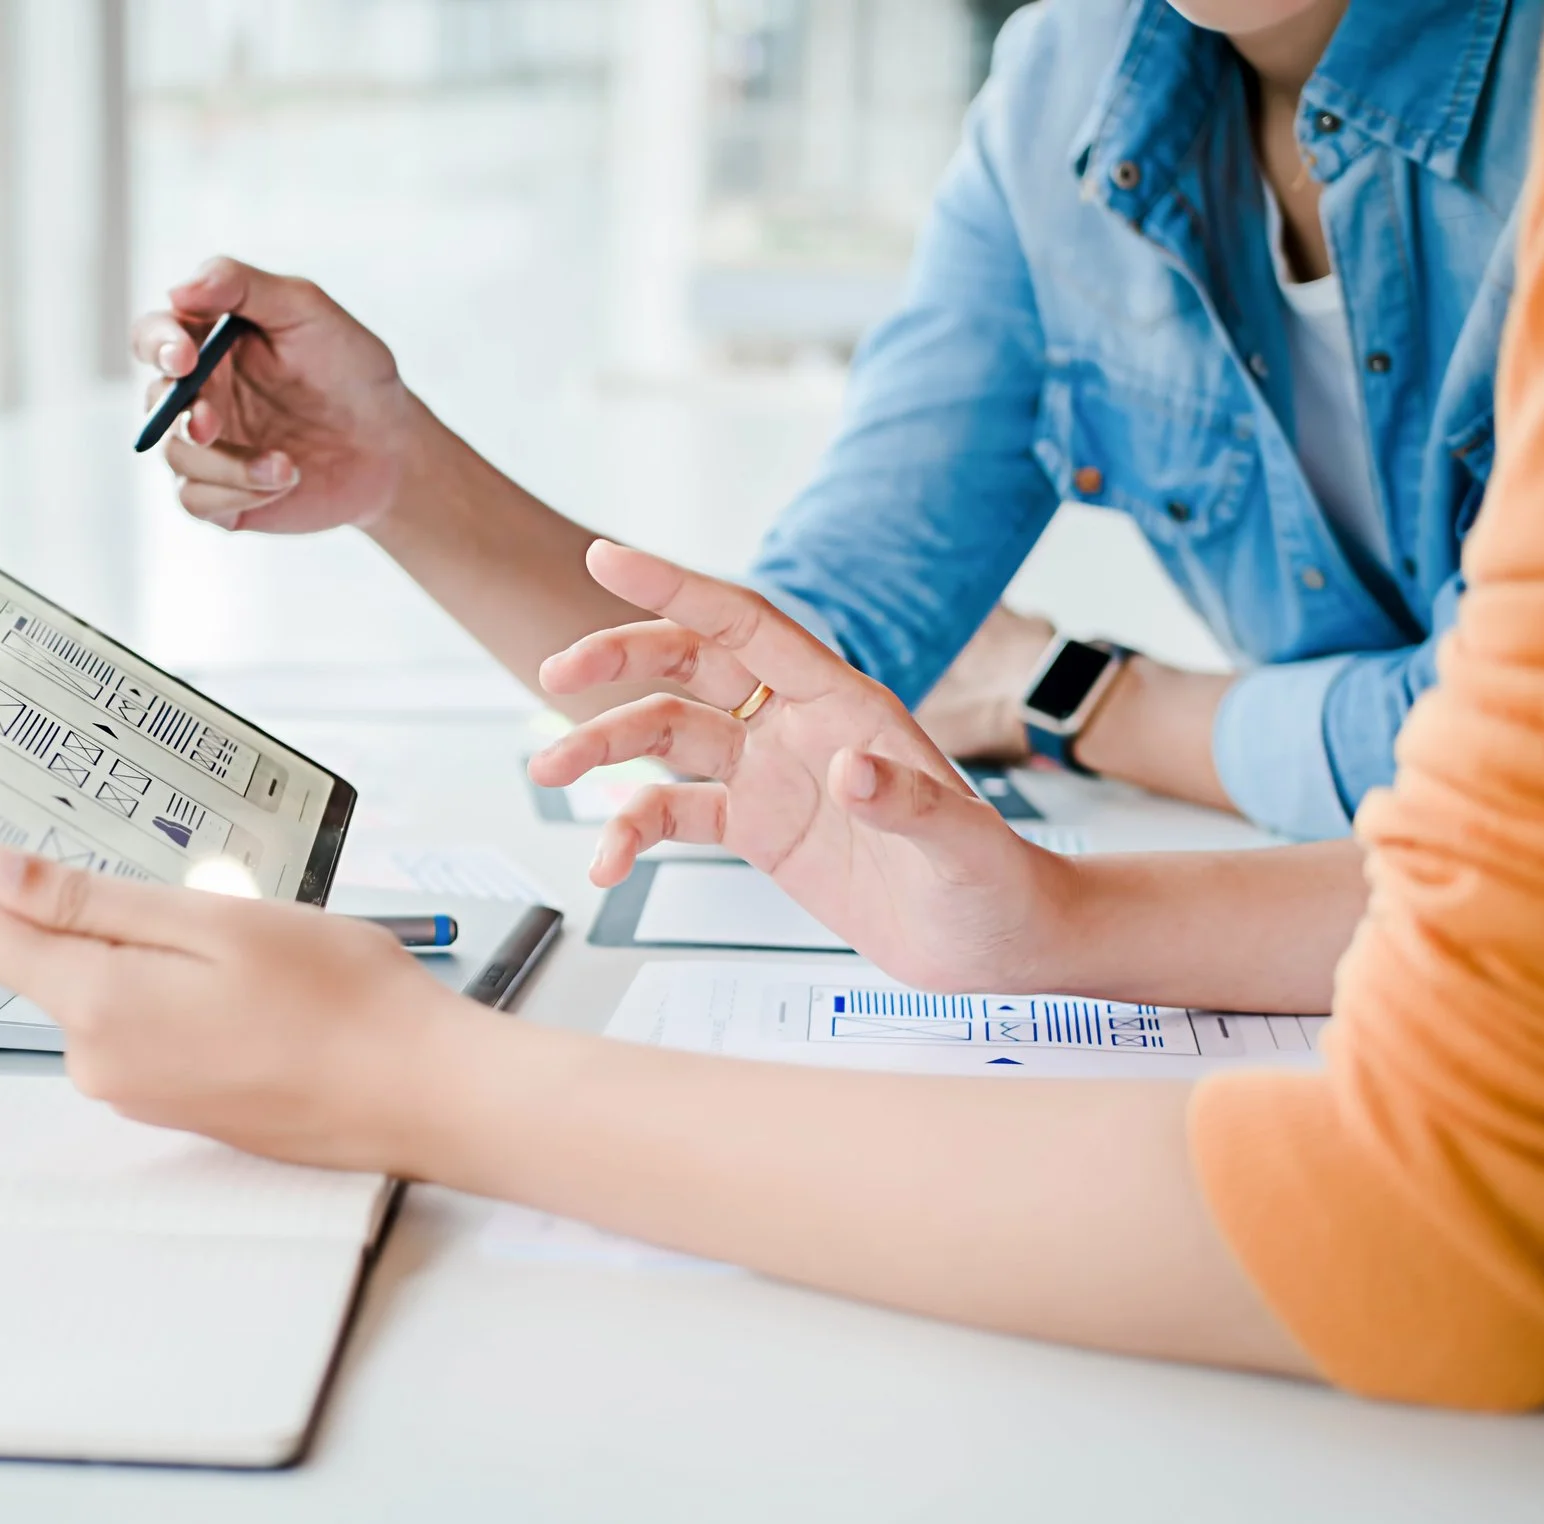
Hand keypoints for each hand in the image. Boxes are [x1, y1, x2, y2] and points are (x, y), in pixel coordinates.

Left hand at [0, 840, 475, 1172]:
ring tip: (192, 888)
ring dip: (114, 933)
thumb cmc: (341, 1004)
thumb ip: (90, 901)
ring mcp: (136, 1088)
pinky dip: (152, 975)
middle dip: (43, 892)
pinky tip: (221, 953)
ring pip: (90, 987)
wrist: (421, 1094)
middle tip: (83, 817)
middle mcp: (100, 1061)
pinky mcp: (173, 1099)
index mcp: (98, 1008)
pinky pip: (133, 1020)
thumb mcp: (211, 922)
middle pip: (31, 959)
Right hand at [132, 257, 420, 533]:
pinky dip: (235, 493)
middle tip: (210, 423)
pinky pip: (195, 500)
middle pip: (154, 400)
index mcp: (209, 343)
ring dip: (226, 463)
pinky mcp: (222, 496)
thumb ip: (242, 286)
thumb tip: (178, 290)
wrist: (391, 447)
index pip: (154, 336)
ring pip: (175, 455)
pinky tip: (283, 481)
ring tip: (287, 465)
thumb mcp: (307, 310)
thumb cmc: (350, 370)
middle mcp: (199, 394)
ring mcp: (208, 448)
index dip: (157, 343)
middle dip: (179, 413)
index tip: (184, 357)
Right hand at [530, 542, 1079, 993]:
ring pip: (667, 737)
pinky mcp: (759, 830)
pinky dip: (630, 831)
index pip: (746, 625)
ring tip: (546, 770)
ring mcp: (773, 776)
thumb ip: (909, 804)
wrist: (997, 944)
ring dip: (603, 747)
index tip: (606, 558)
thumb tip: (849, 771)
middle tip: (554, 673)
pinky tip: (606, 864)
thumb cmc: (995, 886)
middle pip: (690, 667)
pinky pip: (675, 815)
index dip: (676, 588)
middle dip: (618, 661)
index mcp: (844, 703)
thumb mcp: (962, 848)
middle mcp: (798, 726)